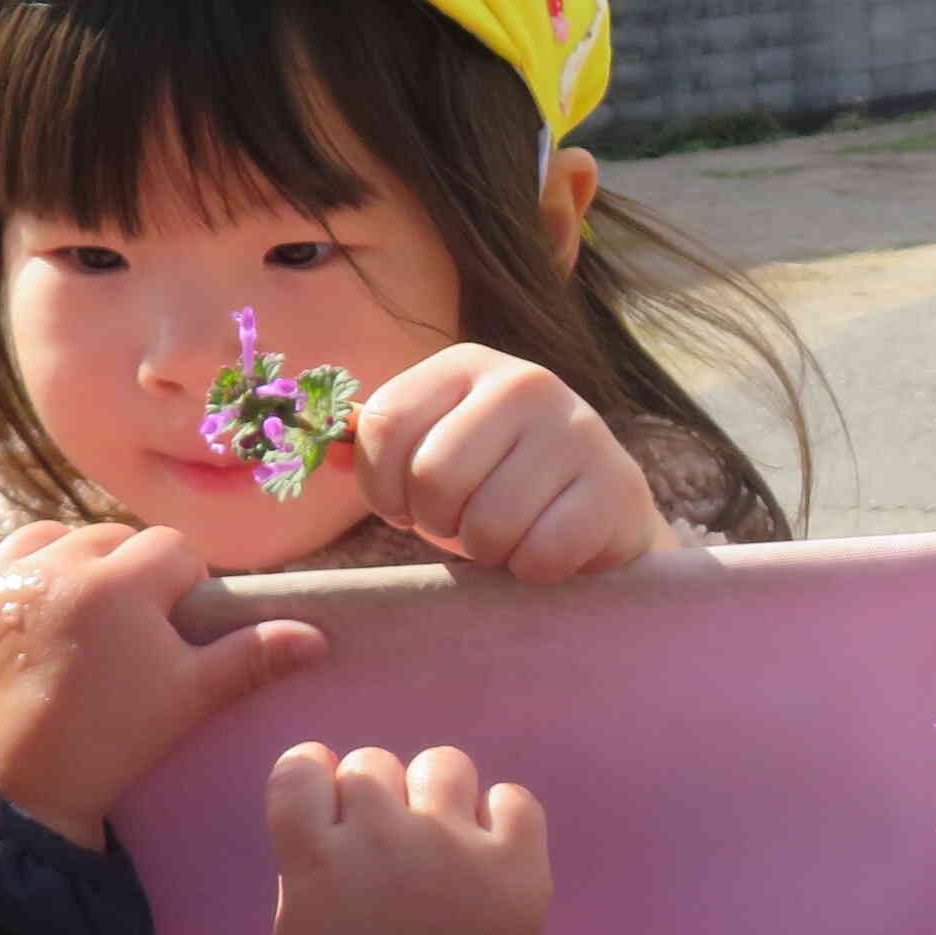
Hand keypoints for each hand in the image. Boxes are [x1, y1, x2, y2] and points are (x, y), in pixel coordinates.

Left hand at [0, 522, 323, 849]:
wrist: (21, 792)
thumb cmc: (113, 741)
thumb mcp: (191, 698)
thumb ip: (251, 657)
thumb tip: (315, 635)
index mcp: (120, 580)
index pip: (172, 549)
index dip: (184, 585)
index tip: (177, 626)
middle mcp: (55, 563)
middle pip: (109, 538)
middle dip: (126, 571)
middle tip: (129, 630)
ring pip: (45, 537)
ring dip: (65, 562)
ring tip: (75, 611)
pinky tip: (13, 600)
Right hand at [269, 744, 551, 934]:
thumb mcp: (300, 933)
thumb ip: (309, 863)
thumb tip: (332, 808)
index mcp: (315, 859)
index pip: (299, 768)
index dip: (315, 776)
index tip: (331, 799)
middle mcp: (381, 837)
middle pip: (372, 763)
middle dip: (378, 798)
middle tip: (391, 848)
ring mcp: (452, 844)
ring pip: (443, 764)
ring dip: (440, 796)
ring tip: (445, 844)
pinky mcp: (516, 862)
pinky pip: (513, 799)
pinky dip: (504, 820)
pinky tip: (492, 853)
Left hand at [354, 344, 673, 579]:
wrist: (605, 512)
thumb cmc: (501, 483)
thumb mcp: (439, 447)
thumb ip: (381, 443)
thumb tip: (321, 445)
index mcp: (466, 365)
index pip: (383, 425)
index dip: (380, 487)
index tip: (402, 508)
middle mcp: (525, 382)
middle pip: (432, 477)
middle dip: (438, 523)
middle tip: (463, 525)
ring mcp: (577, 430)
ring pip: (487, 523)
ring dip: (486, 552)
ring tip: (506, 537)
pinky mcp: (614, 486)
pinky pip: (540, 553)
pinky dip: (532, 570)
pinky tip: (545, 550)